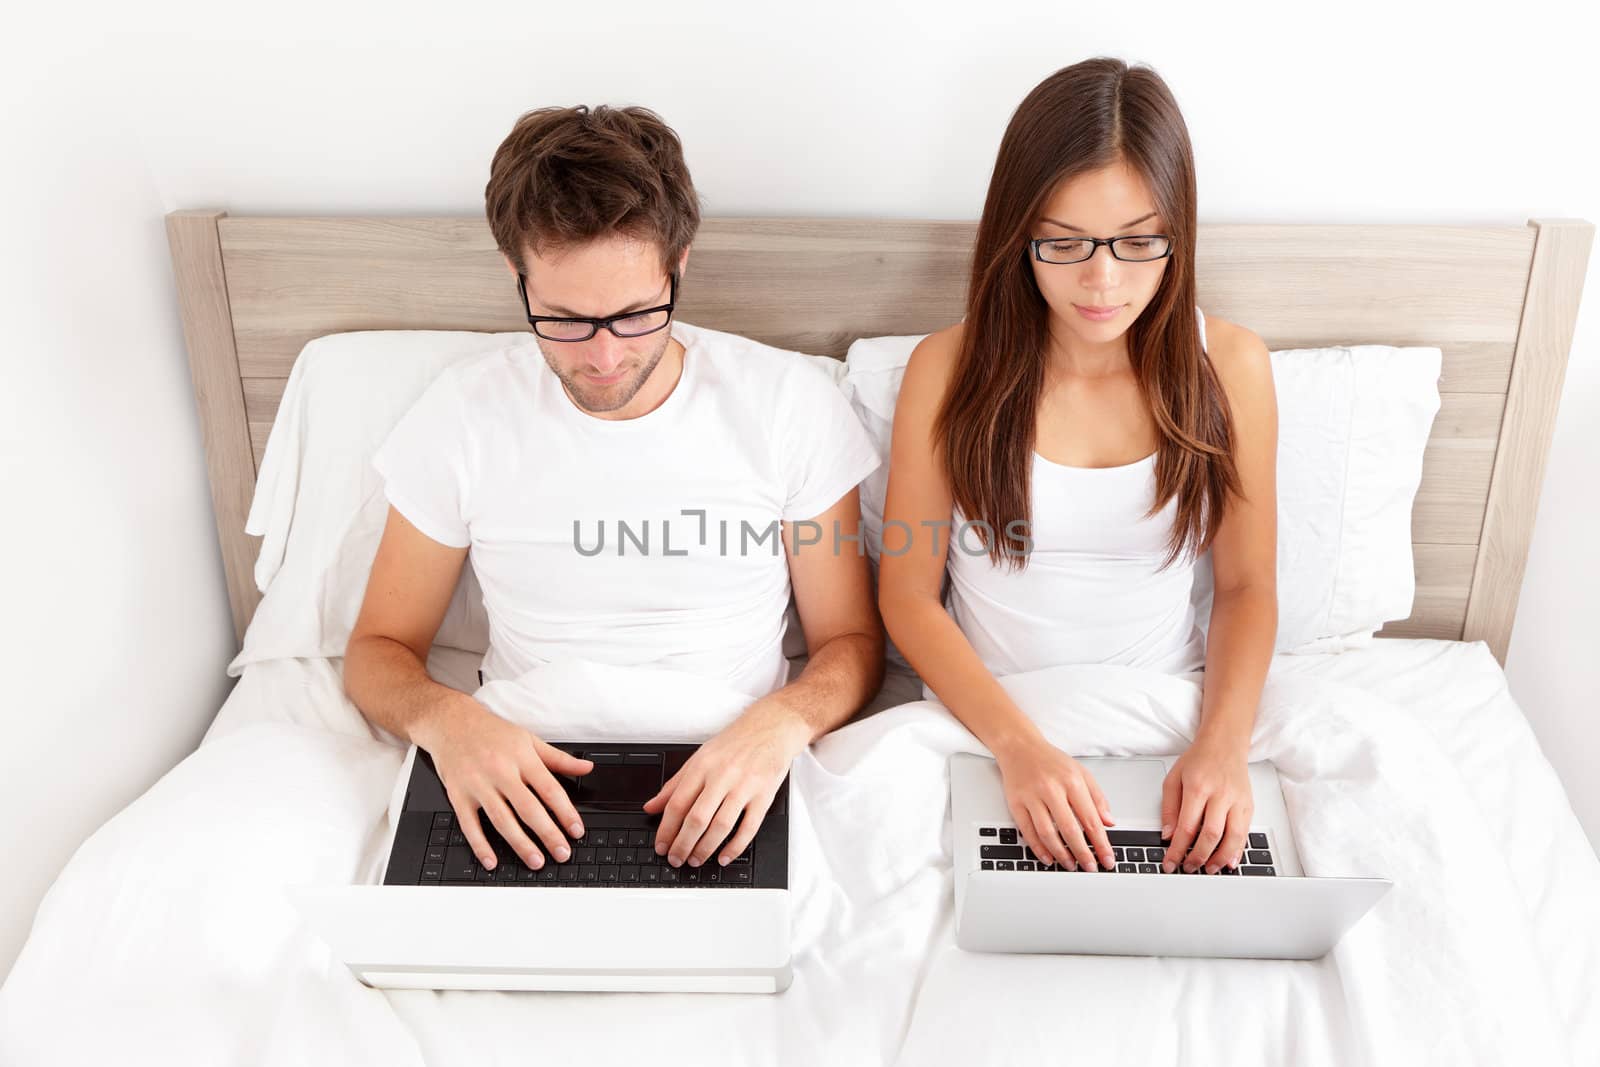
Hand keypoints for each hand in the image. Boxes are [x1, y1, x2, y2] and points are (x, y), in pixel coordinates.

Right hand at [414, 691, 593, 871]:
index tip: (576, 831)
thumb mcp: (529, 740)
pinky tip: (492, 861)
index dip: (565, 812)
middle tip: (562, 853)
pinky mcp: (458, 795)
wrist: (451, 722)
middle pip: (528, 808)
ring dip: (520, 844)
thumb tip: (587, 768)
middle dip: (548, 834)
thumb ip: (558, 759)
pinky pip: (469, 825)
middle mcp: (500, 772)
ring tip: (536, 861)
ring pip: (502, 820)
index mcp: (521, 758)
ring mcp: (478, 784)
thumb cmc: (492, 732)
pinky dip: (480, 845)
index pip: (549, 789)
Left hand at [643, 696, 809, 867]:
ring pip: (721, 826)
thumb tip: (652, 807)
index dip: (666, 830)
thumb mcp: (699, 757)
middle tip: (676, 859)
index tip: (661, 846)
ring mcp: (744, 786)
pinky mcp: (764, 795)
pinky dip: (735, 847)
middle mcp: (722, 776)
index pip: (677, 804)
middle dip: (683, 845)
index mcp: (702, 766)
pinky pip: (749, 828)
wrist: (772, 727)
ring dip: (705, 849)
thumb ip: (674, 784)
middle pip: (697, 819)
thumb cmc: (735, 743)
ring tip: (695, 860)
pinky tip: (724, 857)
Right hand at [992, 738, 1115, 869]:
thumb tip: (1108, 823)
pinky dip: (1038, 848)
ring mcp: (1032, 797)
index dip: (1101, 843)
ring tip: (1070, 865)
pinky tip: (1048, 857)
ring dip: (1061, 854)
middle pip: (1070, 829)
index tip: (1107, 859)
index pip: (1090, 819)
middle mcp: (1051, 789)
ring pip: (1047, 833)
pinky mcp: (1016, 803)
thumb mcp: (1081, 773)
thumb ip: (1097, 798)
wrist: (1020, 746)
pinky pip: (1027, 831)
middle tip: (1090, 867)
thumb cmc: (1051, 761)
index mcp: (1072, 781)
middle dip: (1083, 853)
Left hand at [1160, 737, 1253, 873]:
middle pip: (1211, 835)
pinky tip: (1230, 861)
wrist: (1224, 743)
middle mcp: (1220, 795)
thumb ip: (1169, 808)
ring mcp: (1238, 800)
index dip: (1177, 850)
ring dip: (1220, 858)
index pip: (1187, 827)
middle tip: (1188, 868)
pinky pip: (1245, 833)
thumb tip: (1168, 835)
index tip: (1170, 863)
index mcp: (1198, 788)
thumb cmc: (1198, 760)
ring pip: (1232, 837)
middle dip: (1198, 857)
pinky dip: (1238, 850)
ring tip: (1208, 869)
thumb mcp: (1174, 779)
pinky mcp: (1249, 805)